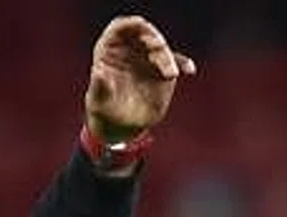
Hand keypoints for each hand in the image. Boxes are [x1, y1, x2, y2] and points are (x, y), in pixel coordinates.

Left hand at [86, 16, 195, 140]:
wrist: (119, 123)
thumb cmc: (103, 108)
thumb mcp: (97, 99)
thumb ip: (98, 86)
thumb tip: (98, 72)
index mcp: (110, 48)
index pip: (120, 27)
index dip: (130, 23)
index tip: (140, 24)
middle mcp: (131, 48)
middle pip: (144, 35)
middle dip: (153, 39)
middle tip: (158, 46)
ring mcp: (148, 58)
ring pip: (161, 50)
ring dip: (167, 58)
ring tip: (170, 74)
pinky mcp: (162, 70)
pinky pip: (174, 63)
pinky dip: (182, 64)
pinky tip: (188, 69)